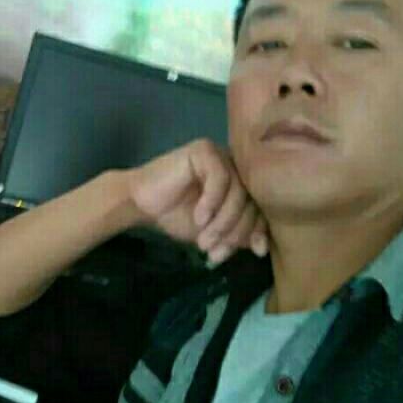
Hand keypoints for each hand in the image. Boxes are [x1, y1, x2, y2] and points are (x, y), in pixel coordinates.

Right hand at [126, 138, 268, 264]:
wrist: (141, 204)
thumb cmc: (176, 216)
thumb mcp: (213, 233)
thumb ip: (236, 236)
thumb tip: (261, 248)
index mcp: (241, 184)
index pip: (261, 207)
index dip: (260, 230)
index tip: (255, 252)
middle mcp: (235, 167)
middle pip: (251, 200)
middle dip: (236, 230)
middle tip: (215, 249)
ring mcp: (220, 156)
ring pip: (237, 191)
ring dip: (223, 221)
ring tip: (204, 239)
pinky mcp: (204, 150)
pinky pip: (219, 178)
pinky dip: (211, 202)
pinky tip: (198, 217)